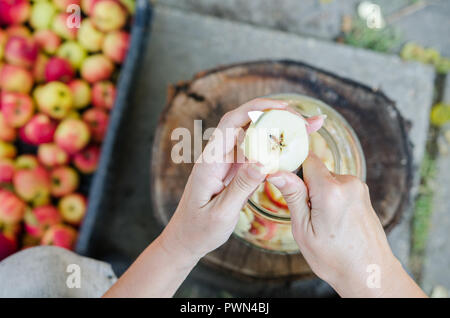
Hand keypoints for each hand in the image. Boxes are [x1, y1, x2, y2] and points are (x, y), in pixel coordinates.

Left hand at [160, 98, 323, 260]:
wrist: (186, 238)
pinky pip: (256, 152)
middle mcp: (218, 156)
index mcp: (210, 162)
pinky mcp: (234, 170)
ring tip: (308, 128)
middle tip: (307, 120)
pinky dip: (275, 147)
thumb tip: (264, 162)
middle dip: (276, 115)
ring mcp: (227, 161)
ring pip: (254, 136)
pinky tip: (293, 147)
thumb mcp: (221, 213)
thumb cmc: (199, 229)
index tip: (284, 108)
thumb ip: (241, 187)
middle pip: (247, 124)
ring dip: (279, 129)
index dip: (257, 110)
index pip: (232, 123)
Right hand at [267, 154, 425, 297]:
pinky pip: (338, 187)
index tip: (288, 187)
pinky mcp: (363, 194)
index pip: (307, 159)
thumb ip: (292, 196)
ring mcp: (359, 188)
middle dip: (307, 188)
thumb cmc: (335, 259)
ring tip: (323, 222)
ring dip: (319, 194)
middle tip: (307, 215)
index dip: (294, 170)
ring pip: (327, 180)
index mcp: (331, 191)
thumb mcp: (304, 230)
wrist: (369, 273)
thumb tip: (277, 172)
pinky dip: (331, 199)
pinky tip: (333, 221)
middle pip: (316, 171)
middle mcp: (348, 183)